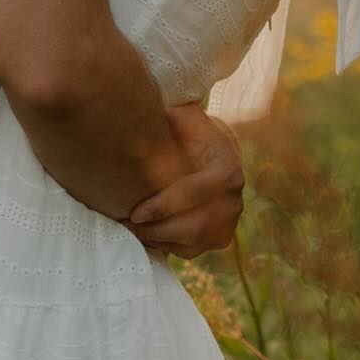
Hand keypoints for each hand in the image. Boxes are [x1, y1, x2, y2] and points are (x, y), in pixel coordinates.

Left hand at [126, 103, 243, 259]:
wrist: (211, 151)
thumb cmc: (187, 130)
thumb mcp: (183, 115)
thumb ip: (170, 111)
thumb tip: (144, 109)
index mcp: (226, 169)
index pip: (195, 193)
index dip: (163, 205)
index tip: (134, 212)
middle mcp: (233, 200)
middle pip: (194, 226)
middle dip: (156, 230)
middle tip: (125, 226)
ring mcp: (229, 222)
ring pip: (191, 243)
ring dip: (157, 240)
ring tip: (129, 231)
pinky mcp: (220, 239)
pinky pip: (190, 250)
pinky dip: (165, 246)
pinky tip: (144, 235)